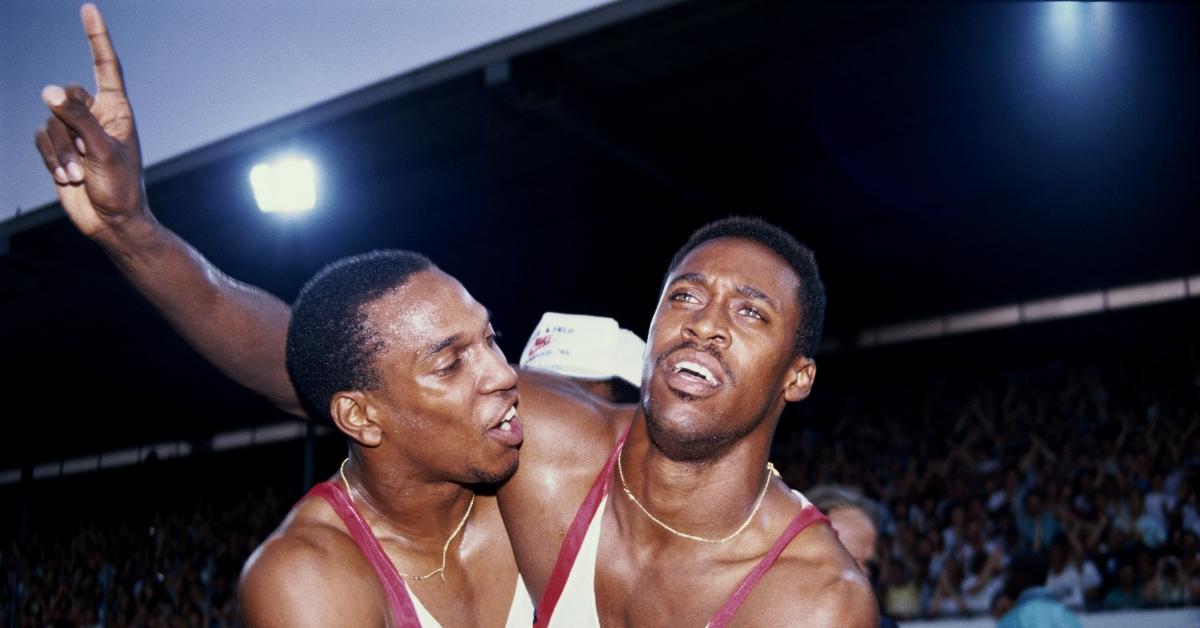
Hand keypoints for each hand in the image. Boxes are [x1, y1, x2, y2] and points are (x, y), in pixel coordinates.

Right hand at [34, 3, 146, 238]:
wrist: (111, 223)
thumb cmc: (120, 188)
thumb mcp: (103, 151)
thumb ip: (77, 118)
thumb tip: (50, 90)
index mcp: (117, 110)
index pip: (105, 66)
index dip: (96, 38)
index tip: (88, 9)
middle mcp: (96, 115)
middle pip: (65, 96)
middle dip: (69, 126)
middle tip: (86, 154)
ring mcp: (75, 131)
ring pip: (49, 120)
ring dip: (61, 152)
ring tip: (81, 174)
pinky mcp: (58, 148)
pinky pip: (40, 139)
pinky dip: (51, 159)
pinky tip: (68, 178)